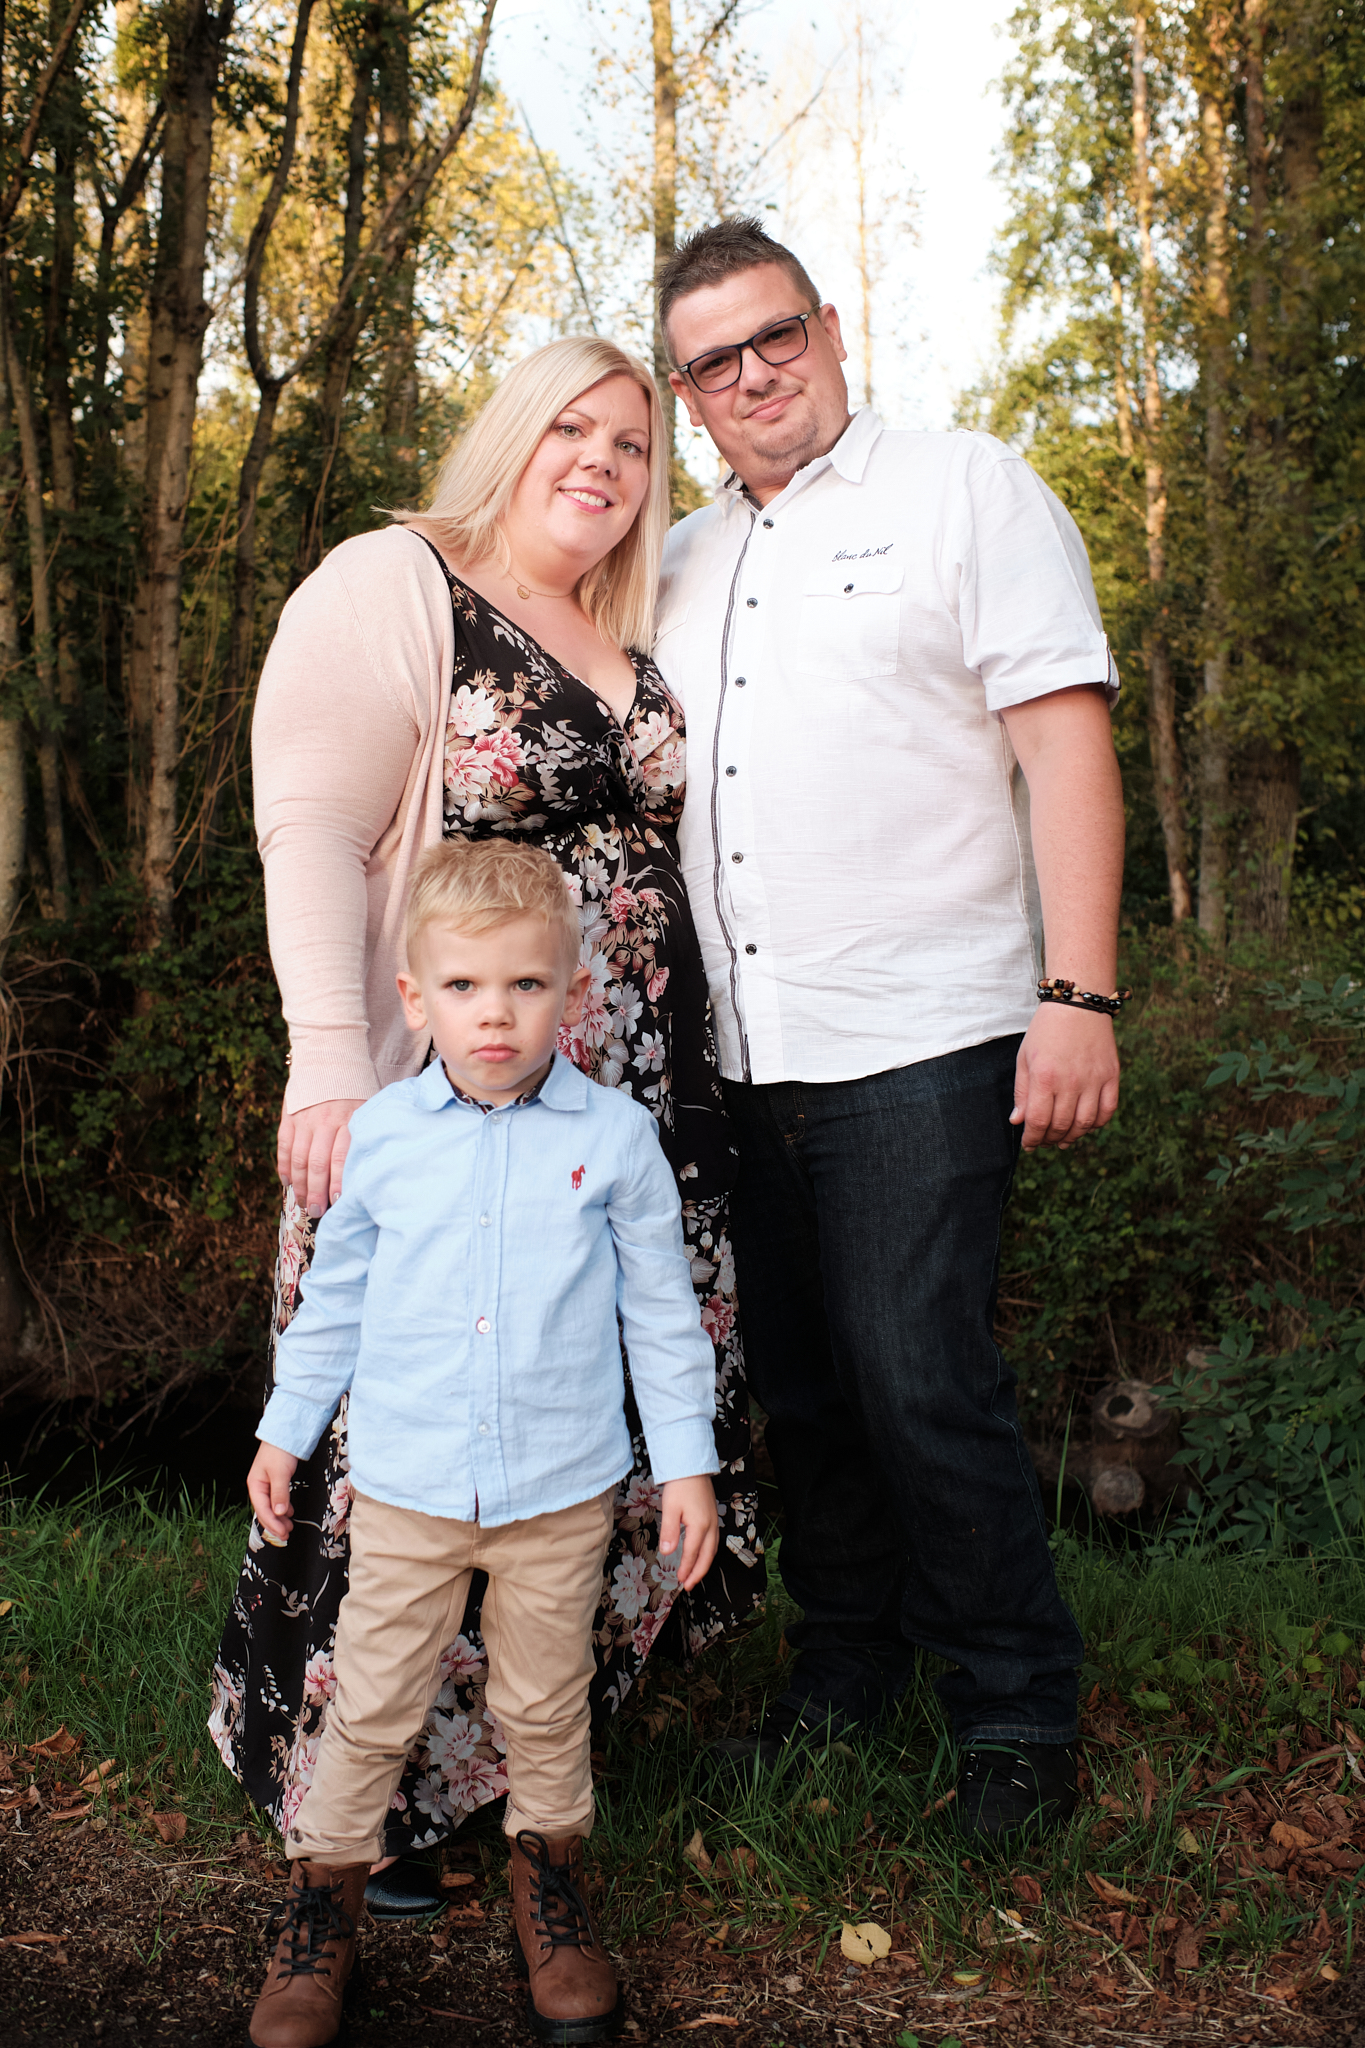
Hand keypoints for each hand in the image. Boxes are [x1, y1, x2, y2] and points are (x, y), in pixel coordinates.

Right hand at [248, 1441, 298, 1545]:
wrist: (285, 1433)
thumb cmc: (279, 1451)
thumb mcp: (280, 1473)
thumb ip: (280, 1494)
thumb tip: (279, 1513)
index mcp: (255, 1485)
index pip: (262, 1510)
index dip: (272, 1524)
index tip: (283, 1533)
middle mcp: (259, 1487)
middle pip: (265, 1511)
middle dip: (275, 1524)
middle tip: (287, 1534)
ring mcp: (266, 1484)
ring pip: (271, 1506)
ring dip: (279, 1517)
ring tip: (289, 1527)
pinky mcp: (275, 1481)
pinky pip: (277, 1499)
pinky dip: (283, 1508)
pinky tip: (289, 1512)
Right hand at [276, 1098, 365, 1217]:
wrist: (331, 1058)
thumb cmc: (358, 1090)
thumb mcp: (370, 1107)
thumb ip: (367, 1134)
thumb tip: (370, 1170)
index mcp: (349, 1119)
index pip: (341, 1157)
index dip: (337, 1182)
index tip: (337, 1202)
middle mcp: (325, 1120)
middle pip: (317, 1163)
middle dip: (316, 1191)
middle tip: (317, 1211)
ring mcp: (304, 1119)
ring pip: (298, 1158)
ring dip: (300, 1185)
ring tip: (304, 1203)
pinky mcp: (289, 1117)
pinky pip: (284, 1146)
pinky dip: (284, 1167)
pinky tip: (288, 1183)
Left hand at [659, 1475, 719, 1591]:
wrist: (692, 1465)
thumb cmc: (680, 1485)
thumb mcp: (670, 1508)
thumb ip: (669, 1532)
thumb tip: (667, 1552)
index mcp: (700, 1526)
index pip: (692, 1554)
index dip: (686, 1569)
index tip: (680, 1581)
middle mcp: (710, 1526)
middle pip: (707, 1556)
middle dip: (698, 1572)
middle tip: (689, 1585)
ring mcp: (713, 1520)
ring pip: (712, 1549)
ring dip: (704, 1564)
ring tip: (695, 1574)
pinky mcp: (712, 1515)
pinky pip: (713, 1540)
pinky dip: (708, 1552)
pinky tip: (701, 1554)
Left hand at [1011, 1003, 1119, 1151]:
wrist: (1078, 1004)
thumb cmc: (1046, 1031)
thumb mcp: (1025, 1058)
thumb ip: (1022, 1092)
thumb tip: (1018, 1121)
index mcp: (1045, 1077)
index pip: (1038, 1121)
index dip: (1032, 1138)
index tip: (1028, 1144)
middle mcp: (1071, 1081)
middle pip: (1061, 1126)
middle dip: (1049, 1140)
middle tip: (1044, 1141)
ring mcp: (1094, 1079)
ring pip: (1085, 1124)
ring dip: (1072, 1137)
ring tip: (1063, 1139)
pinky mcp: (1111, 1076)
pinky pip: (1107, 1111)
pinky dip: (1096, 1124)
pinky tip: (1085, 1125)